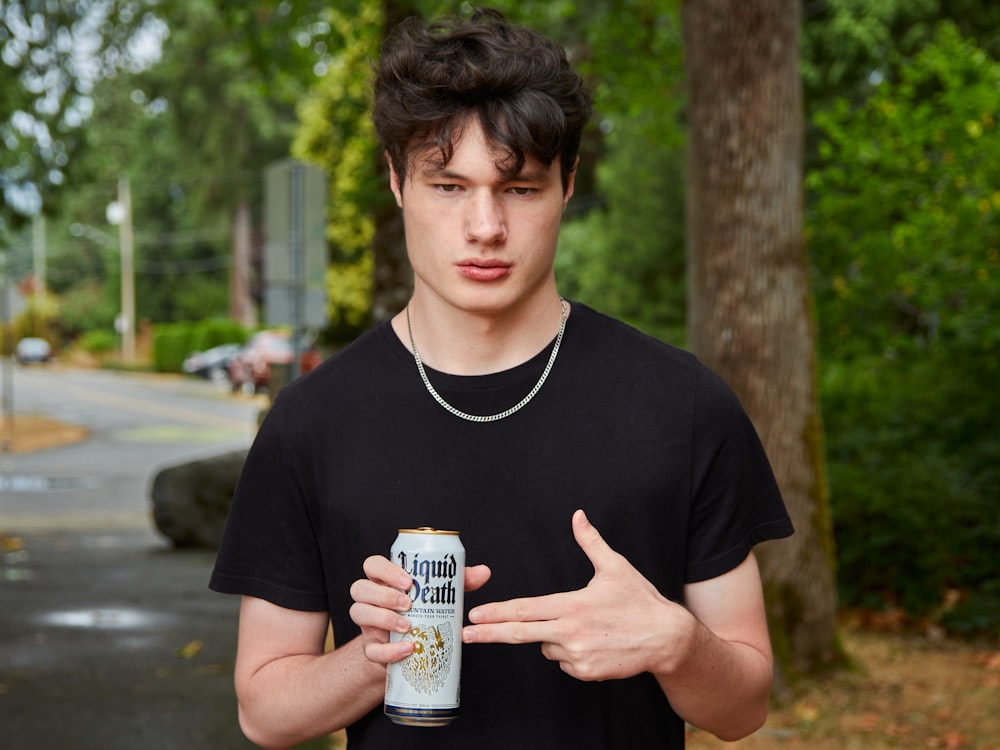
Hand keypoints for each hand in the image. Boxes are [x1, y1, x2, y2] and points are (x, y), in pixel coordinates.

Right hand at [349, 555, 490, 665]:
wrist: (414, 649)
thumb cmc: (425, 612)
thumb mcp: (441, 594)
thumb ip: (459, 581)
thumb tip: (484, 572)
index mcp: (385, 580)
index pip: (372, 564)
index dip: (385, 570)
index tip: (409, 581)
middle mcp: (371, 598)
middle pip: (360, 587)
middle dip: (384, 594)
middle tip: (409, 603)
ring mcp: (368, 623)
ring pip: (357, 612)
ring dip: (383, 618)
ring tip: (408, 626)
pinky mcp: (371, 648)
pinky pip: (370, 649)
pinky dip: (388, 651)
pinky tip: (408, 649)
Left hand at [462, 509, 691, 680]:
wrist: (667, 638)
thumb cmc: (640, 601)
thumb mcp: (615, 567)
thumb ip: (591, 542)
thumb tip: (578, 516)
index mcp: (573, 606)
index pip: (526, 610)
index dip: (498, 613)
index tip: (476, 616)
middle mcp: (571, 632)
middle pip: (521, 634)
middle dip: (490, 634)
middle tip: (466, 635)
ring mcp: (578, 656)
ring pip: (547, 647)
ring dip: (552, 638)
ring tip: (586, 626)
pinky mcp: (586, 672)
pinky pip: (565, 662)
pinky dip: (570, 652)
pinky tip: (593, 641)